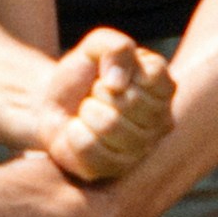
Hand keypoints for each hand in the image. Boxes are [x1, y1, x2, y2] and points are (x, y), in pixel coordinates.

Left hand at [41, 25, 171, 182]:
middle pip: (129, 103)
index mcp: (165, 87)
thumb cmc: (83, 74)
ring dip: (86, 113)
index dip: (117, 68)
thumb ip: (115, 47)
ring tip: (87, 112)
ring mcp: (142, 149)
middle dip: (98, 92)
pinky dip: (74, 135)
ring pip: (110, 127)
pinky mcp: (115, 170)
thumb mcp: (96, 46)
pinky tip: (78, 131)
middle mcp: (162, 121)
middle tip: (93, 94)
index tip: (108, 73)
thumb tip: (118, 83)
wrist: (52, 104)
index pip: (150, 77)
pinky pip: (90, 150)